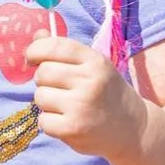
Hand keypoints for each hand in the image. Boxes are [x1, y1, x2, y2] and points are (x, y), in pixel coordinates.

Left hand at [28, 35, 146, 160]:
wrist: (131, 128)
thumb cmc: (106, 92)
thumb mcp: (93, 66)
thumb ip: (64, 51)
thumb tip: (38, 35)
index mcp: (95, 61)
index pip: (54, 46)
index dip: (35, 50)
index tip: (32, 58)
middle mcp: (90, 81)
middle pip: (42, 72)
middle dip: (43, 80)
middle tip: (59, 88)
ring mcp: (81, 106)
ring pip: (40, 96)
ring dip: (46, 102)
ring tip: (66, 106)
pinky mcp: (73, 129)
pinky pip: (43, 120)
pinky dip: (50, 122)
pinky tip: (67, 122)